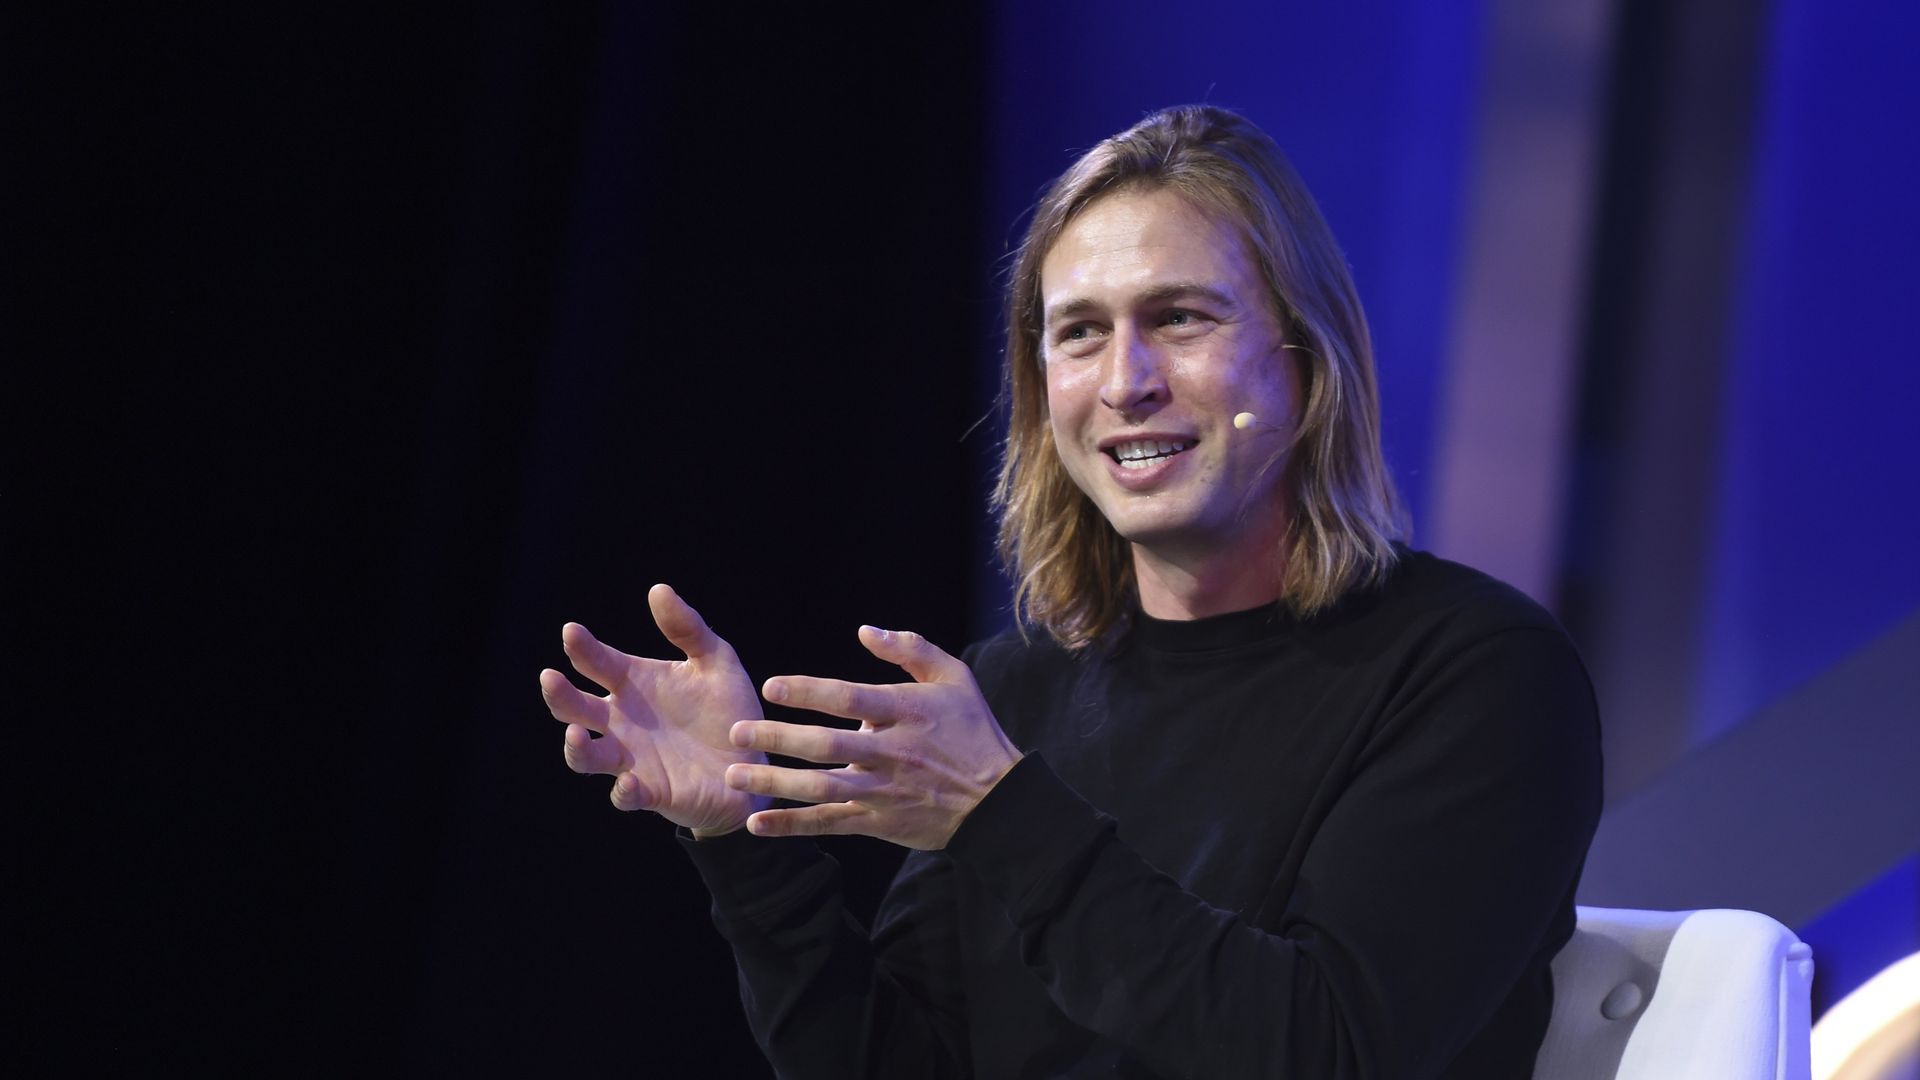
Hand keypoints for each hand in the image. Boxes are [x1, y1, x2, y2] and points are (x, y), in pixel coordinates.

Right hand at [540, 584, 768, 833]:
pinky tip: (628, 780)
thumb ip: (688, 629)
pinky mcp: (651, 791)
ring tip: (576, 733)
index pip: (597, 663)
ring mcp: (631, 758)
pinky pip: (626, 795)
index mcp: (634, 684)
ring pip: (586, 756)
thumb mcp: (717, 662)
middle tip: (550, 678)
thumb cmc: (729, 709)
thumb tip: (657, 589)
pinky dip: (623, 790)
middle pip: (575, 708)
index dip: (581, 648)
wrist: (754, 762)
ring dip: (576, 747)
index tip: (572, 632)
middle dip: (559, 694)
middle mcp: (622, 721)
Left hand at [723, 625, 1021, 850]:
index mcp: (909, 712)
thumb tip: (864, 631)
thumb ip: (910, 648)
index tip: (772, 687)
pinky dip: (792, 825)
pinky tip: (757, 823)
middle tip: (736, 732)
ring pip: (822, 788)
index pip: (850, 699)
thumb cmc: (973, 730)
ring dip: (775, 782)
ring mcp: (884, 791)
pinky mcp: (879, 823)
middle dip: (778, 739)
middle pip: (827, 745)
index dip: (809, 692)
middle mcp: (893, 753)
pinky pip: (829, 824)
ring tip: (735, 775)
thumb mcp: (955, 677)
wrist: (999, 801)